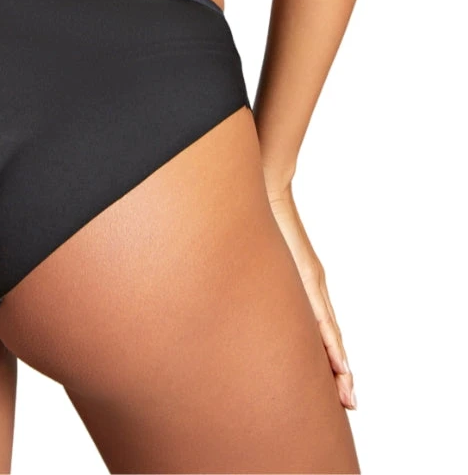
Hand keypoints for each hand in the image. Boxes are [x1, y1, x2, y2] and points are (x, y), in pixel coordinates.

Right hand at [265, 182, 356, 410]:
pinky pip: (321, 318)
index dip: (329, 358)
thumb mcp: (261, 257)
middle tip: (349, 403)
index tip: (337, 386)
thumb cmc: (258, 217)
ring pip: (330, 334)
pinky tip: (339, 364)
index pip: (319, 328)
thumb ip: (259, 276)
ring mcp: (311, 281)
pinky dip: (331, 344)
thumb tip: (241, 285)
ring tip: (348, 393)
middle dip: (339, 372)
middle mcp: (312, 286)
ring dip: (339, 366)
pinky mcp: (307, 275)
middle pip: (330, 337)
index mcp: (302, 285)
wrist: (265, 187)